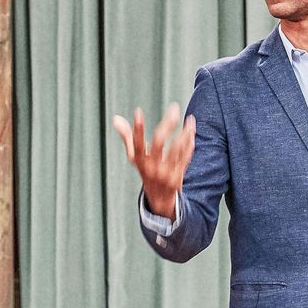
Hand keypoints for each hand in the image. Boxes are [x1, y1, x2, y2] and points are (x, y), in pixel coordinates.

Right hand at [112, 104, 195, 218]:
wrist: (159, 200)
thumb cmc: (147, 171)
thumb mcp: (136, 157)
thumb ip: (127, 137)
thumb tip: (115, 118)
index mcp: (140, 162)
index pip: (136, 143)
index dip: (137, 128)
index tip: (137, 111)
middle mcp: (151, 168)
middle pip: (159, 142)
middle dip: (167, 124)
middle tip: (175, 108)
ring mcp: (165, 173)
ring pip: (176, 149)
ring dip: (184, 133)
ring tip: (190, 119)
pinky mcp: (178, 176)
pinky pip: (185, 158)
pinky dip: (189, 144)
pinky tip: (191, 131)